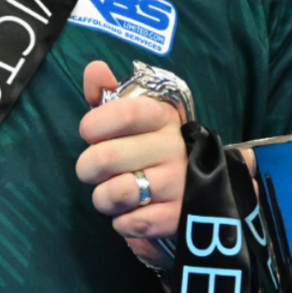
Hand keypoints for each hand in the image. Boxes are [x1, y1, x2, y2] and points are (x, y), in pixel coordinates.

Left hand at [77, 60, 186, 269]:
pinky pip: (128, 224)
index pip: (124, 112)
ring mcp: (178, 183)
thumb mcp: (137, 118)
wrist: (203, 189)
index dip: (95, 124)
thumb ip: (109, 93)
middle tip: (97, 171)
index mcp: (164, 117)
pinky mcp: (177, 217)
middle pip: (105, 158)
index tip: (91, 133)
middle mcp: (174, 147)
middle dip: (88, 168)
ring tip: (116, 193)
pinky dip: (122, 222)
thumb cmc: (155, 148)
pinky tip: (135, 211)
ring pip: (114, 194)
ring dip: (104, 199)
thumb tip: (94, 69)